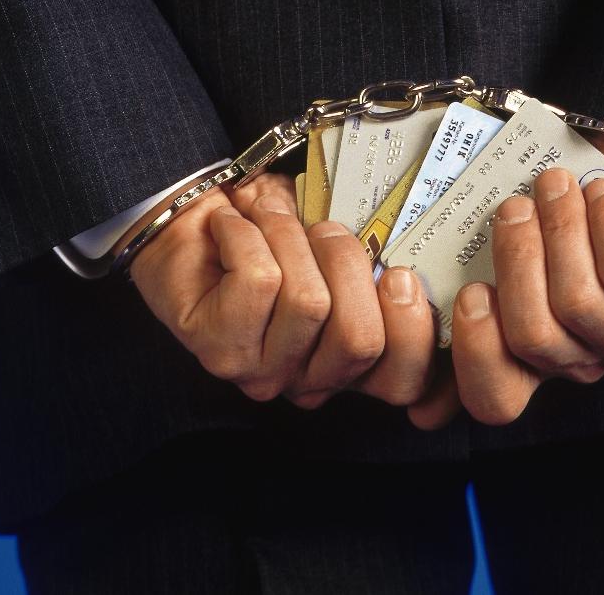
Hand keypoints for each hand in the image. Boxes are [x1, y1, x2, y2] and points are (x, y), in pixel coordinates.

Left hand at [130, 174, 438, 411]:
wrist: (185, 221)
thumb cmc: (271, 232)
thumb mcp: (338, 242)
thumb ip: (380, 262)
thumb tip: (416, 256)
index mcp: (350, 362)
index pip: (403, 382)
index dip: (418, 336)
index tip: (403, 276)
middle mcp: (310, 381)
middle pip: (361, 339)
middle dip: (347, 261)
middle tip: (323, 230)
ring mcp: (264, 373)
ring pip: (309, 302)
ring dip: (288, 238)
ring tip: (266, 220)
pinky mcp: (219, 352)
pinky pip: (260, 281)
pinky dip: (246, 234)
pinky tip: (231, 227)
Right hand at [450, 141, 603, 424]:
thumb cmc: (546, 216)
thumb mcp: (491, 242)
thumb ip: (450, 283)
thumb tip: (416, 316)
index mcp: (525, 363)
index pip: (493, 398)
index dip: (470, 353)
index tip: (451, 290)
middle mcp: (575, 361)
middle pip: (533, 337)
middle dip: (517, 263)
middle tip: (510, 209)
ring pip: (579, 302)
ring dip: (562, 230)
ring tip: (553, 185)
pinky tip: (598, 192)